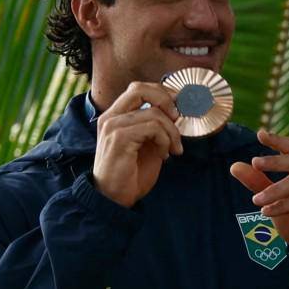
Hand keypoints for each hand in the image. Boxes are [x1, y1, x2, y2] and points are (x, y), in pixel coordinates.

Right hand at [92, 82, 183, 207]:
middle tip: (178, 118)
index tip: (178, 107)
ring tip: (172, 149)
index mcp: (114, 116)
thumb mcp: (147, 144)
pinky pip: (153, 127)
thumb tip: (177, 111)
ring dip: (172, 132)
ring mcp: (113, 126)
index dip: (162, 93)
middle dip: (167, 100)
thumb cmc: (130, 175)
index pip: (138, 89)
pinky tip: (164, 155)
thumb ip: (155, 126)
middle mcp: (110, 117)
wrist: (113, 200)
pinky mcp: (119, 138)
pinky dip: (166, 140)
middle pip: (141, 89)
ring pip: (155, 113)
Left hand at [229, 129, 288, 264]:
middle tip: (255, 164)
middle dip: (274, 162)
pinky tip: (267, 212)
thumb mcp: (273, 200)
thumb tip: (235, 166)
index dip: (277, 140)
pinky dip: (283, 206)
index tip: (260, 134)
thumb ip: (257, 183)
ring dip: (275, 190)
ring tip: (256, 200)